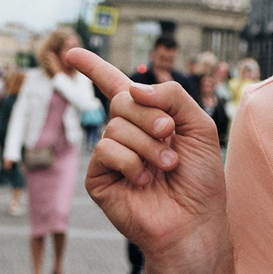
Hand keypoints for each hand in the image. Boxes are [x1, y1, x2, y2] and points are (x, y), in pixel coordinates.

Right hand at [67, 47, 226, 262]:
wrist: (194, 222)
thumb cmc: (201, 179)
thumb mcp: (200, 126)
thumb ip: (173, 96)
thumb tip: (133, 90)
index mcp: (146, 118)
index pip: (114, 86)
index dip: (93, 67)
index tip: (71, 51)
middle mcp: (124, 134)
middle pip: (123, 101)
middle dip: (152, 118)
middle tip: (171, 138)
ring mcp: (109, 156)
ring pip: (116, 127)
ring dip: (147, 146)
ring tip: (165, 167)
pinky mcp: (99, 178)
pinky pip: (106, 151)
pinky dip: (131, 162)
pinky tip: (143, 181)